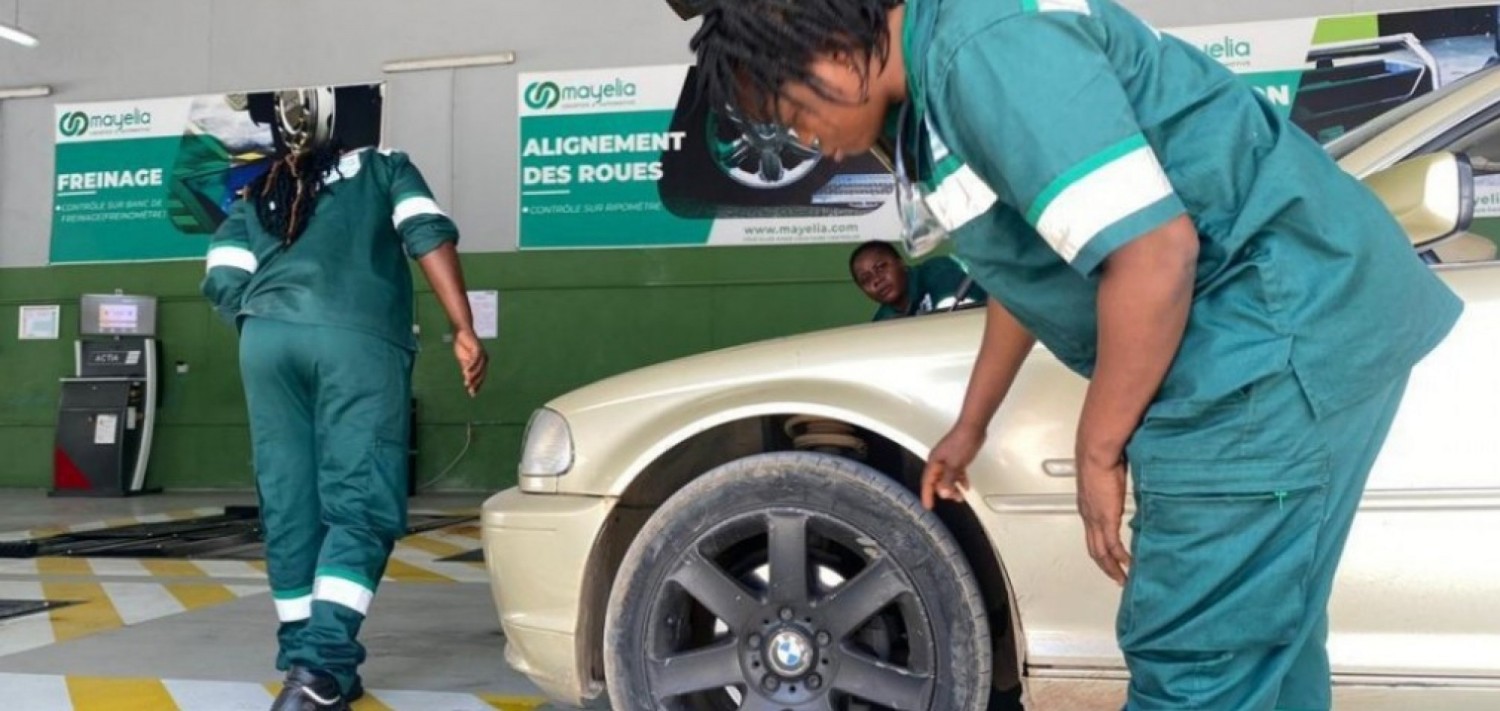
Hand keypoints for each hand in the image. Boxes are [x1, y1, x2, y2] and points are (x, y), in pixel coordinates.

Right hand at [453, 329, 487, 396]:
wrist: (460, 332)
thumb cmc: (462, 346)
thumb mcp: (463, 360)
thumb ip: (466, 369)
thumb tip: (467, 381)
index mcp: (481, 363)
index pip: (480, 377)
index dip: (476, 386)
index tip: (472, 394)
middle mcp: (484, 359)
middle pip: (481, 374)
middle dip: (475, 383)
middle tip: (470, 392)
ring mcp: (482, 354)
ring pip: (479, 368)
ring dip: (473, 376)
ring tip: (466, 383)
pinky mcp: (478, 348)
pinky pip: (475, 359)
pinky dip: (471, 366)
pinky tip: (465, 372)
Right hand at [921, 423, 985, 509]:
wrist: (973, 428)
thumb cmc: (962, 443)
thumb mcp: (955, 464)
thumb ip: (948, 480)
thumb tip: (942, 494)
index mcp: (934, 462)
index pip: (927, 482)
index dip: (927, 495)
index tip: (928, 507)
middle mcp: (938, 462)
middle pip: (937, 481)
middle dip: (945, 492)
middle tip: (955, 499)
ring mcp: (947, 459)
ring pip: (947, 478)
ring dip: (953, 487)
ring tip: (961, 496)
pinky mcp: (956, 458)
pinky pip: (955, 473)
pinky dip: (959, 480)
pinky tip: (966, 486)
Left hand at [1077, 455, 1130, 585]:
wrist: (1096, 454)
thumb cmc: (1101, 458)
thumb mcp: (1108, 478)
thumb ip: (1113, 488)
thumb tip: (1122, 489)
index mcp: (1088, 507)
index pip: (1093, 535)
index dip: (1100, 549)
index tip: (1108, 559)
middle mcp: (1089, 516)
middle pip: (1094, 549)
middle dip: (1105, 565)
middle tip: (1115, 577)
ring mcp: (1096, 519)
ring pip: (1101, 552)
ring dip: (1112, 567)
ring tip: (1122, 578)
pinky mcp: (1106, 519)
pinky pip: (1112, 545)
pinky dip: (1120, 558)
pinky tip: (1128, 565)